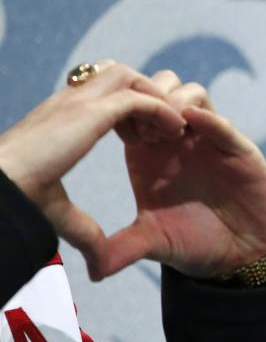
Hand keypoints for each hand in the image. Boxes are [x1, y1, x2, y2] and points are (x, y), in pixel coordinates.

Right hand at [0, 62, 185, 268]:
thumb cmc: (14, 205)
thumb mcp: (58, 216)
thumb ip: (85, 232)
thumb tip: (99, 268)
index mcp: (57, 118)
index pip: (96, 90)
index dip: (125, 108)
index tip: (142, 138)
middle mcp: (68, 103)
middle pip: (116, 73)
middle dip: (144, 92)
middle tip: (161, 129)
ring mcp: (78, 102)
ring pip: (130, 76)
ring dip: (155, 97)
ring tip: (171, 128)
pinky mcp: (91, 112)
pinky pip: (140, 97)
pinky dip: (160, 110)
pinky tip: (174, 132)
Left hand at [101, 70, 265, 280]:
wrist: (239, 256)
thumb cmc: (195, 243)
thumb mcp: (153, 243)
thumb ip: (122, 249)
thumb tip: (91, 273)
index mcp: (150, 152)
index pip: (132, 106)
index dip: (124, 108)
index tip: (120, 131)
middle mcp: (179, 139)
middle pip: (160, 86)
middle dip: (149, 97)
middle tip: (145, 129)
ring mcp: (209, 140)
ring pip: (191, 93)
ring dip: (176, 103)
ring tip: (168, 132)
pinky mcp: (236, 148)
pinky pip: (220, 122)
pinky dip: (206, 118)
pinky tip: (190, 126)